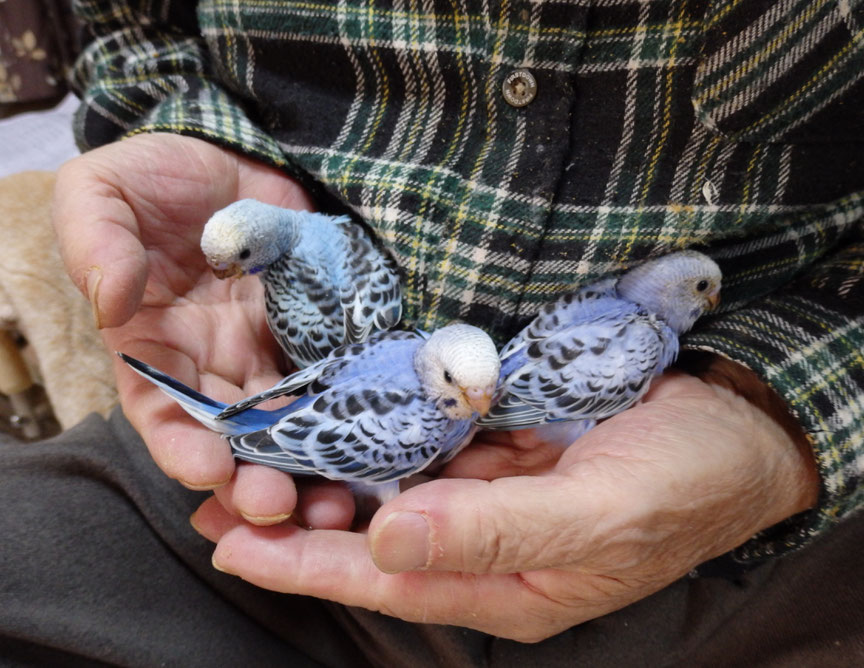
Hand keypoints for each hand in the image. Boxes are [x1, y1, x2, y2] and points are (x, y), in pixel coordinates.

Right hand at [54, 133, 353, 526]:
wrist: (234, 150)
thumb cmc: (156, 173)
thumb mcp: (103, 193)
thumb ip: (96, 244)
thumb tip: (110, 301)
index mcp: (155, 347)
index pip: (161, 410)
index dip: (179, 445)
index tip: (205, 469)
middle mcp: (215, 365)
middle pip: (233, 438)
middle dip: (252, 477)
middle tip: (280, 504)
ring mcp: (272, 353)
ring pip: (291, 424)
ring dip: (309, 466)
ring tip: (334, 498)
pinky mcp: (321, 336)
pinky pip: (338, 382)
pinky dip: (352, 417)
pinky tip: (373, 444)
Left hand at [194, 369, 819, 641]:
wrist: (740, 425)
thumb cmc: (685, 480)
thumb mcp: (601, 516)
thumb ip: (496, 533)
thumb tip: (391, 540)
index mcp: (508, 583)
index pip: (388, 582)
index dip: (306, 570)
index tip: (232, 551)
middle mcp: (487, 543)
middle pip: (374, 542)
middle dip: (295, 526)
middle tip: (221, 497)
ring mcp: (492, 491)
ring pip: (389, 492)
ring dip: (325, 478)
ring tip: (254, 461)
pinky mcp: (500, 446)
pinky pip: (422, 445)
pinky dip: (372, 437)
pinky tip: (332, 420)